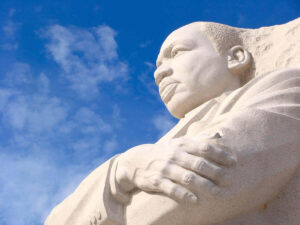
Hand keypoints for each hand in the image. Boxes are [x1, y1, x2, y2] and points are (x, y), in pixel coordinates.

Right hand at [115, 137, 235, 203]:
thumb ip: (198, 139)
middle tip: (229, 180)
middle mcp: (174, 155)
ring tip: (218, 193)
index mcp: (181, 144)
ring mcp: (165, 168)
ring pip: (187, 177)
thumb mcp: (179, 142)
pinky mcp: (156, 181)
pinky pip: (172, 189)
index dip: (220, 154)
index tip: (233, 162)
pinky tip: (196, 201)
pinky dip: (184, 195)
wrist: (137, 161)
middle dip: (216, 172)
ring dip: (204, 185)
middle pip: (198, 163)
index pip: (204, 147)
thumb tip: (219, 135)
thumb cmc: (165, 152)